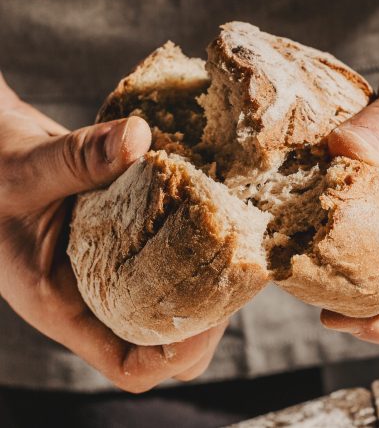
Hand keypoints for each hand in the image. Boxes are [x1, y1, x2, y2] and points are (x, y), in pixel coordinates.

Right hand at [0, 74, 225, 391]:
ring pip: (173, 298)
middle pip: (165, 340)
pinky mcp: (128, 241)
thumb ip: (76, 158)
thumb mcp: (26, 172)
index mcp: (66, 306)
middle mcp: (97, 296)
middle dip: (205, 318)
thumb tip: (137, 139)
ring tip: (231, 241)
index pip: (130, 364)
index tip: (211, 314)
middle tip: (231, 271)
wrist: (0, 159)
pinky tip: (212, 210)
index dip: (175, 353)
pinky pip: (169, 256)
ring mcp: (115, 270)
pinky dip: (194, 241)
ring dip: (206, 277)